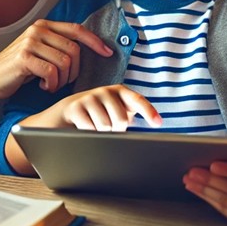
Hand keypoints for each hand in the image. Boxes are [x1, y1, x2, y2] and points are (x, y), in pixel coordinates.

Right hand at [0, 20, 113, 102]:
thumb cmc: (19, 69)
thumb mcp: (40, 51)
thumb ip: (58, 46)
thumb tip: (86, 50)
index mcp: (44, 25)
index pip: (77, 29)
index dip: (95, 41)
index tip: (108, 53)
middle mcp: (38, 29)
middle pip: (74, 50)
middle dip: (74, 71)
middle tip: (63, 81)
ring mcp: (30, 42)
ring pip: (65, 62)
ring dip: (62, 80)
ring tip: (51, 84)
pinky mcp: (24, 57)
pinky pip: (52, 72)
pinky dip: (52, 84)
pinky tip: (44, 86)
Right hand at [46, 84, 162, 130]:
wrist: (68, 112)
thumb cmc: (99, 115)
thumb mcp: (116, 113)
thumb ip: (129, 118)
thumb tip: (143, 134)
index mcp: (120, 92)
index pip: (137, 100)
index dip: (148, 111)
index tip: (158, 123)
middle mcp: (106, 91)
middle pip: (121, 120)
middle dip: (117, 130)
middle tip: (110, 128)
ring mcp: (90, 97)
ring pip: (105, 126)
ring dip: (102, 134)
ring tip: (95, 127)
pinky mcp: (75, 106)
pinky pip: (89, 128)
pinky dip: (89, 133)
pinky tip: (84, 127)